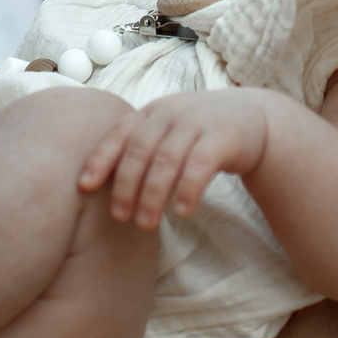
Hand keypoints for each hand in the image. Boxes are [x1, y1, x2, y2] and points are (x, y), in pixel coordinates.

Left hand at [79, 89, 275, 228]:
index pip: (119, 134)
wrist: (253, 118)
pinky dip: (188, 189)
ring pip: (167, 160)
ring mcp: (197, 123)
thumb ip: (138, 147)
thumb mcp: (167, 131)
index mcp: (151, 113)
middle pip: (140, 150)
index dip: (100, 160)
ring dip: (153, 194)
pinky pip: (201, 164)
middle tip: (119, 217)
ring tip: (146, 225)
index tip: (84, 187)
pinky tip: (181, 212)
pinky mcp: (223, 136)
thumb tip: (94, 184)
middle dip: (126, 185)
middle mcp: (170, 114)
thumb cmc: (198, 132)